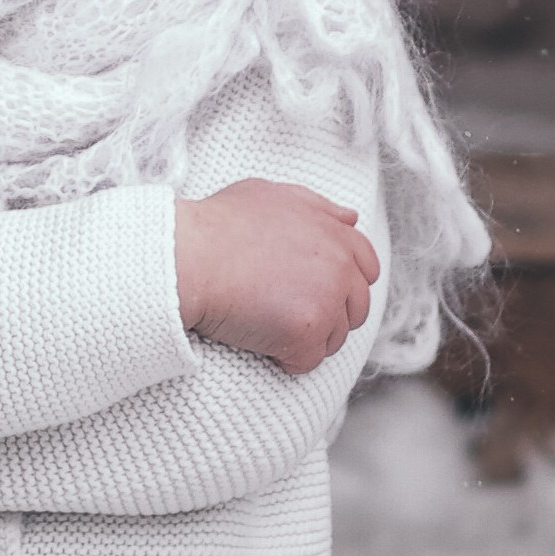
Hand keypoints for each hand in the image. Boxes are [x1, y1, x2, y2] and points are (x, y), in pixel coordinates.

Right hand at [174, 178, 379, 374]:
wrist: (188, 256)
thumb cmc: (217, 225)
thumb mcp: (268, 195)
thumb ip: (315, 206)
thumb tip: (349, 219)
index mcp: (333, 233)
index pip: (367, 266)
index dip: (344, 282)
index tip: (315, 290)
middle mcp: (338, 265)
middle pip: (355, 307)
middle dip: (327, 313)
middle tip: (283, 310)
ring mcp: (326, 299)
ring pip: (334, 337)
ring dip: (306, 338)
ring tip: (265, 322)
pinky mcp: (307, 331)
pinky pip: (307, 360)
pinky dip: (285, 357)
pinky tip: (259, 339)